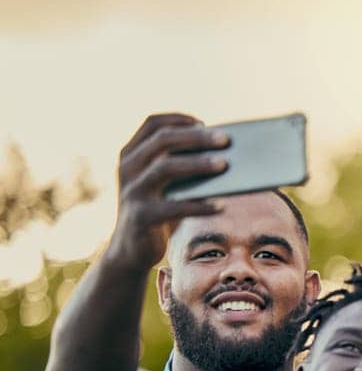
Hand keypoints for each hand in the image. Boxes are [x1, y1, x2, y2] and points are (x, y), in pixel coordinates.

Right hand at [106, 114, 229, 269]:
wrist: (129, 251)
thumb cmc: (156, 210)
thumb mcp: (162, 184)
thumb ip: (178, 165)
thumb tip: (222, 153)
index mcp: (131, 154)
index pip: (152, 124)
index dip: (178, 119)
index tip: (204, 122)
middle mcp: (128, 168)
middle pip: (162, 140)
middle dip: (196, 137)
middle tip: (225, 140)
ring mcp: (133, 192)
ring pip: (165, 167)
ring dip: (198, 164)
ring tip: (224, 165)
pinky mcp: (142, 217)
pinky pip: (174, 207)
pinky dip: (199, 205)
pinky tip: (220, 206)